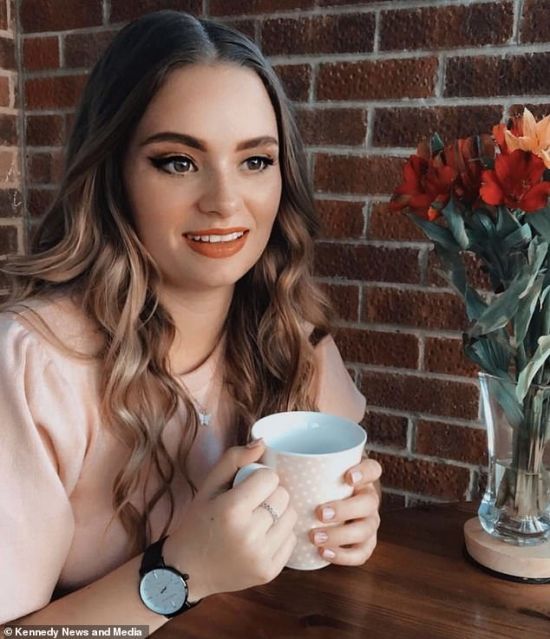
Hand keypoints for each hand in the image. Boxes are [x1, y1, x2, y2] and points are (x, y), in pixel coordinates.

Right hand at [164, 441, 297, 600]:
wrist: (188, 570)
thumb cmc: (199, 522)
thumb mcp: (209, 486)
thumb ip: (234, 459)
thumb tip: (263, 442)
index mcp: (231, 510)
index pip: (270, 478)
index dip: (260, 477)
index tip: (248, 485)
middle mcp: (248, 534)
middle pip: (283, 496)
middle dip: (271, 494)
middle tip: (254, 502)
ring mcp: (260, 556)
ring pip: (291, 516)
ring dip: (278, 513)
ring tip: (259, 518)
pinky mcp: (269, 572)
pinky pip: (291, 540)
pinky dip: (280, 534)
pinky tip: (261, 536)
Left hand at [308, 457, 381, 565]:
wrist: (327, 507)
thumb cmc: (317, 484)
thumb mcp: (316, 470)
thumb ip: (300, 461)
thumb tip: (269, 448)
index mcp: (361, 477)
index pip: (373, 470)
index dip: (364, 473)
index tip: (348, 477)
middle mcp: (369, 499)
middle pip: (369, 503)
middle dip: (345, 509)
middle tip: (320, 513)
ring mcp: (369, 522)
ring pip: (366, 530)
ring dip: (340, 535)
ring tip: (315, 537)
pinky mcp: (365, 543)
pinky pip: (362, 553)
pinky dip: (344, 556)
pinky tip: (323, 553)